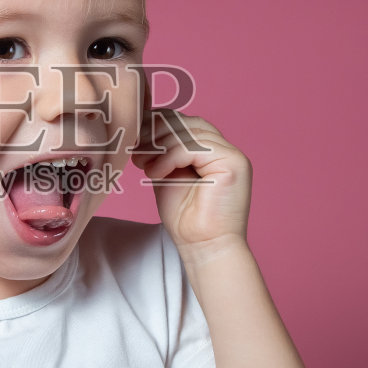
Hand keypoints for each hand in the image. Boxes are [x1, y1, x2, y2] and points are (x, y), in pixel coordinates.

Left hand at [130, 109, 251, 254]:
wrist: (203, 247)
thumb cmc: (185, 218)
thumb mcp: (166, 175)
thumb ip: (161, 152)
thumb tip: (140, 128)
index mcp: (210, 149)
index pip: (183, 121)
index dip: (156, 124)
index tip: (133, 140)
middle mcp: (224, 148)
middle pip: (186, 121)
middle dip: (155, 133)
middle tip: (135, 152)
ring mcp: (231, 154)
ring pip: (189, 131)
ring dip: (159, 146)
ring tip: (142, 164)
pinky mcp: (234, 163)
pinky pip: (194, 147)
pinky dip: (169, 157)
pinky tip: (156, 174)